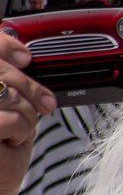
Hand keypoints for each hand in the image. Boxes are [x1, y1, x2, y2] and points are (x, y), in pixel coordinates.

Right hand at [0, 35, 55, 194]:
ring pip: (7, 95)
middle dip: (31, 88)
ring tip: (20, 130)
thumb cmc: (2, 148)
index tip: (27, 56)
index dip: (5, 46)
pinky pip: (9, 118)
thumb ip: (11, 83)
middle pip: (0, 72)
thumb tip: (24, 54)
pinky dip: (20, 130)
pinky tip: (12, 141)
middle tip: (46, 104)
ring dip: (26, 114)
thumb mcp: (10, 107)